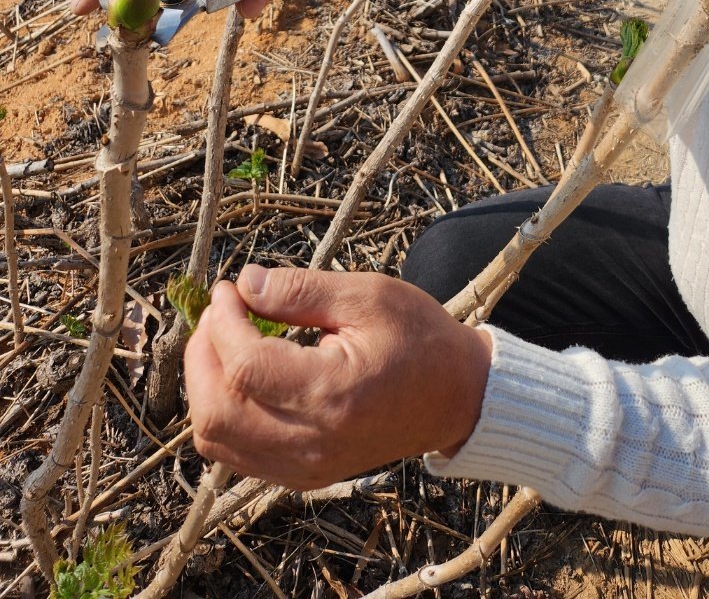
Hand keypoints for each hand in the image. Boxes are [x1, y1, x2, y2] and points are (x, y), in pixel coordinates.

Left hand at [184, 267, 491, 490]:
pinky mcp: (303, 475)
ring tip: (223, 338)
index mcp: (332, 394)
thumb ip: (301, 291)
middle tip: (219, 311)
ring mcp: (305, 467)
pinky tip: (240, 373)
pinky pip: (236, 453)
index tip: (229, 289)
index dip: (222, 323)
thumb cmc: (419, 338)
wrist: (457, 397)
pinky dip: (223, 412)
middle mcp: (312, 443)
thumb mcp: (367, 296)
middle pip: (217, 410)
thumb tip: (245, 283)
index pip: (245, 367)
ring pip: (216, 438)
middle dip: (202, 354)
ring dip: (205, 384)